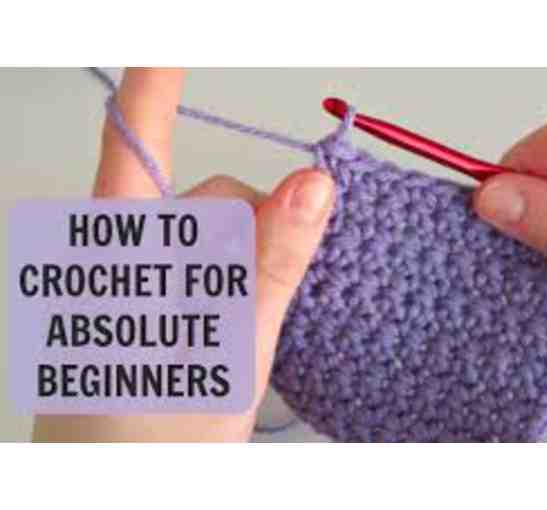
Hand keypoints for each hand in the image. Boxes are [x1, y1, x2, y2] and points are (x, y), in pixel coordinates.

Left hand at [33, 68, 333, 440]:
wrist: (124, 498)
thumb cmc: (152, 445)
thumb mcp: (223, 349)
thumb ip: (268, 265)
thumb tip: (313, 186)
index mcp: (119, 252)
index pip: (134, 141)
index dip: (156, 84)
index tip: (174, 41)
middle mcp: (126, 258)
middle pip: (210, 198)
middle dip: (257, 233)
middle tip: (263, 306)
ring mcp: (143, 288)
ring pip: (221, 239)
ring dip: (255, 268)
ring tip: (247, 337)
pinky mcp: (160, 311)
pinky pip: (216, 269)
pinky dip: (246, 285)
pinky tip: (244, 328)